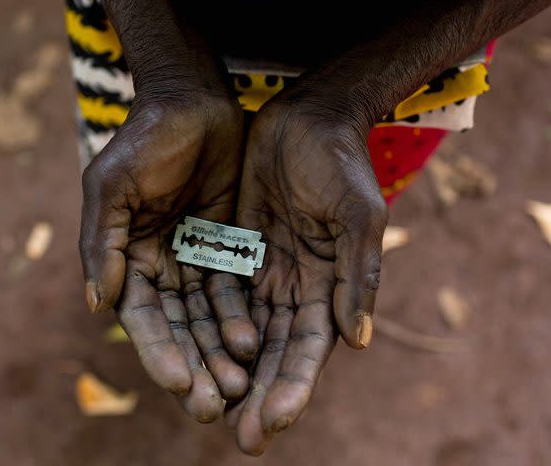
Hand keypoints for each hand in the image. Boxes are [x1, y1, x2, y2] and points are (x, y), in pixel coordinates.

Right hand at [80, 93, 258, 421]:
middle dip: (192, 366)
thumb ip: (101, 243)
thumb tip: (97, 305)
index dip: (158, 352)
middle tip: (212, 407)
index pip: (142, 317)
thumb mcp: (112, 185)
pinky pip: (236, 291)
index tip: (178, 384)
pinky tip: (254, 344)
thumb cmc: (145, 139)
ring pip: (208, 318)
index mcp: (126, 258)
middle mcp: (160, 266)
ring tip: (239, 387)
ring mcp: (196, 258)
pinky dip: (241, 319)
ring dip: (218, 353)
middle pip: (177, 328)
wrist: (193, 100)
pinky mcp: (230, 247)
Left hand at [227, 101, 387, 453]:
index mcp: (330, 285)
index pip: (309, 348)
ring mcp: (264, 270)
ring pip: (242, 332)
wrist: (308, 117)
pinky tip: (191, 356)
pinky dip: (207, 327)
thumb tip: (358, 342)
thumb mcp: (357, 215)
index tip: (273, 423)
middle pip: (274, 352)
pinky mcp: (235, 249)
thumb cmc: (341, 163)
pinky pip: (218, 295)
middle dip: (259, 395)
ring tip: (209, 411)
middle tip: (241, 440)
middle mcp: (296, 286)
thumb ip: (359, 275)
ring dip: (229, 372)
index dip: (293, 386)